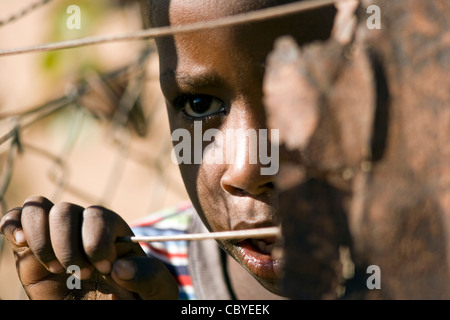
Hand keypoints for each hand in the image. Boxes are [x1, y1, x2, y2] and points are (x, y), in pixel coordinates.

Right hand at [0, 195, 178, 299]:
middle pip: (66, 211)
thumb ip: (150, 276)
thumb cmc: (134, 299)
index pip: (98, 216)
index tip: (104, 267)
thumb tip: (120, 267)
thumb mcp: (155, 290)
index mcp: (113, 231)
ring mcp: (55, 238)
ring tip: (57, 268)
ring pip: (39, 209)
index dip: (96, 240)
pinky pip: (16, 222)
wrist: (105, 312)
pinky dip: (13, 224)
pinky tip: (20, 241)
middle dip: (68, 246)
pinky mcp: (30, 253)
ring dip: (43, 239)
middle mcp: (83, 228)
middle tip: (81, 274)